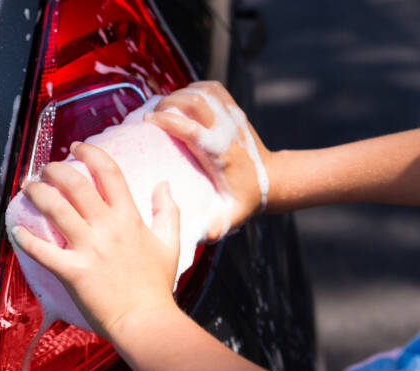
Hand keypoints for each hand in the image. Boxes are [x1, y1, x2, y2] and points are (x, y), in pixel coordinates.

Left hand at [11, 142, 180, 338]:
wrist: (146, 321)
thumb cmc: (156, 286)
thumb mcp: (169, 244)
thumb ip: (168, 211)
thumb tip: (164, 184)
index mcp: (129, 218)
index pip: (109, 172)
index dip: (90, 153)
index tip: (77, 147)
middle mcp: (107, 228)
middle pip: (76, 185)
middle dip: (56, 170)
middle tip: (46, 169)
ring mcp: (88, 249)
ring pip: (56, 209)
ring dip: (38, 194)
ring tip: (29, 188)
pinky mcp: (72, 272)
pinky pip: (43, 251)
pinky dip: (26, 239)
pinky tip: (16, 230)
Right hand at [145, 81, 272, 239]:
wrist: (272, 178)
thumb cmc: (246, 198)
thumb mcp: (231, 216)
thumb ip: (214, 226)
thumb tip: (197, 235)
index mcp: (221, 152)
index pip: (192, 129)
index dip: (168, 121)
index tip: (147, 121)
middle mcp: (227, 129)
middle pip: (194, 101)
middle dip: (168, 103)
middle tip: (151, 116)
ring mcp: (232, 115)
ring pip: (200, 90)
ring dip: (178, 95)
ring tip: (163, 108)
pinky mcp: (233, 108)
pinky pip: (209, 87)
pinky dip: (191, 88)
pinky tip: (182, 101)